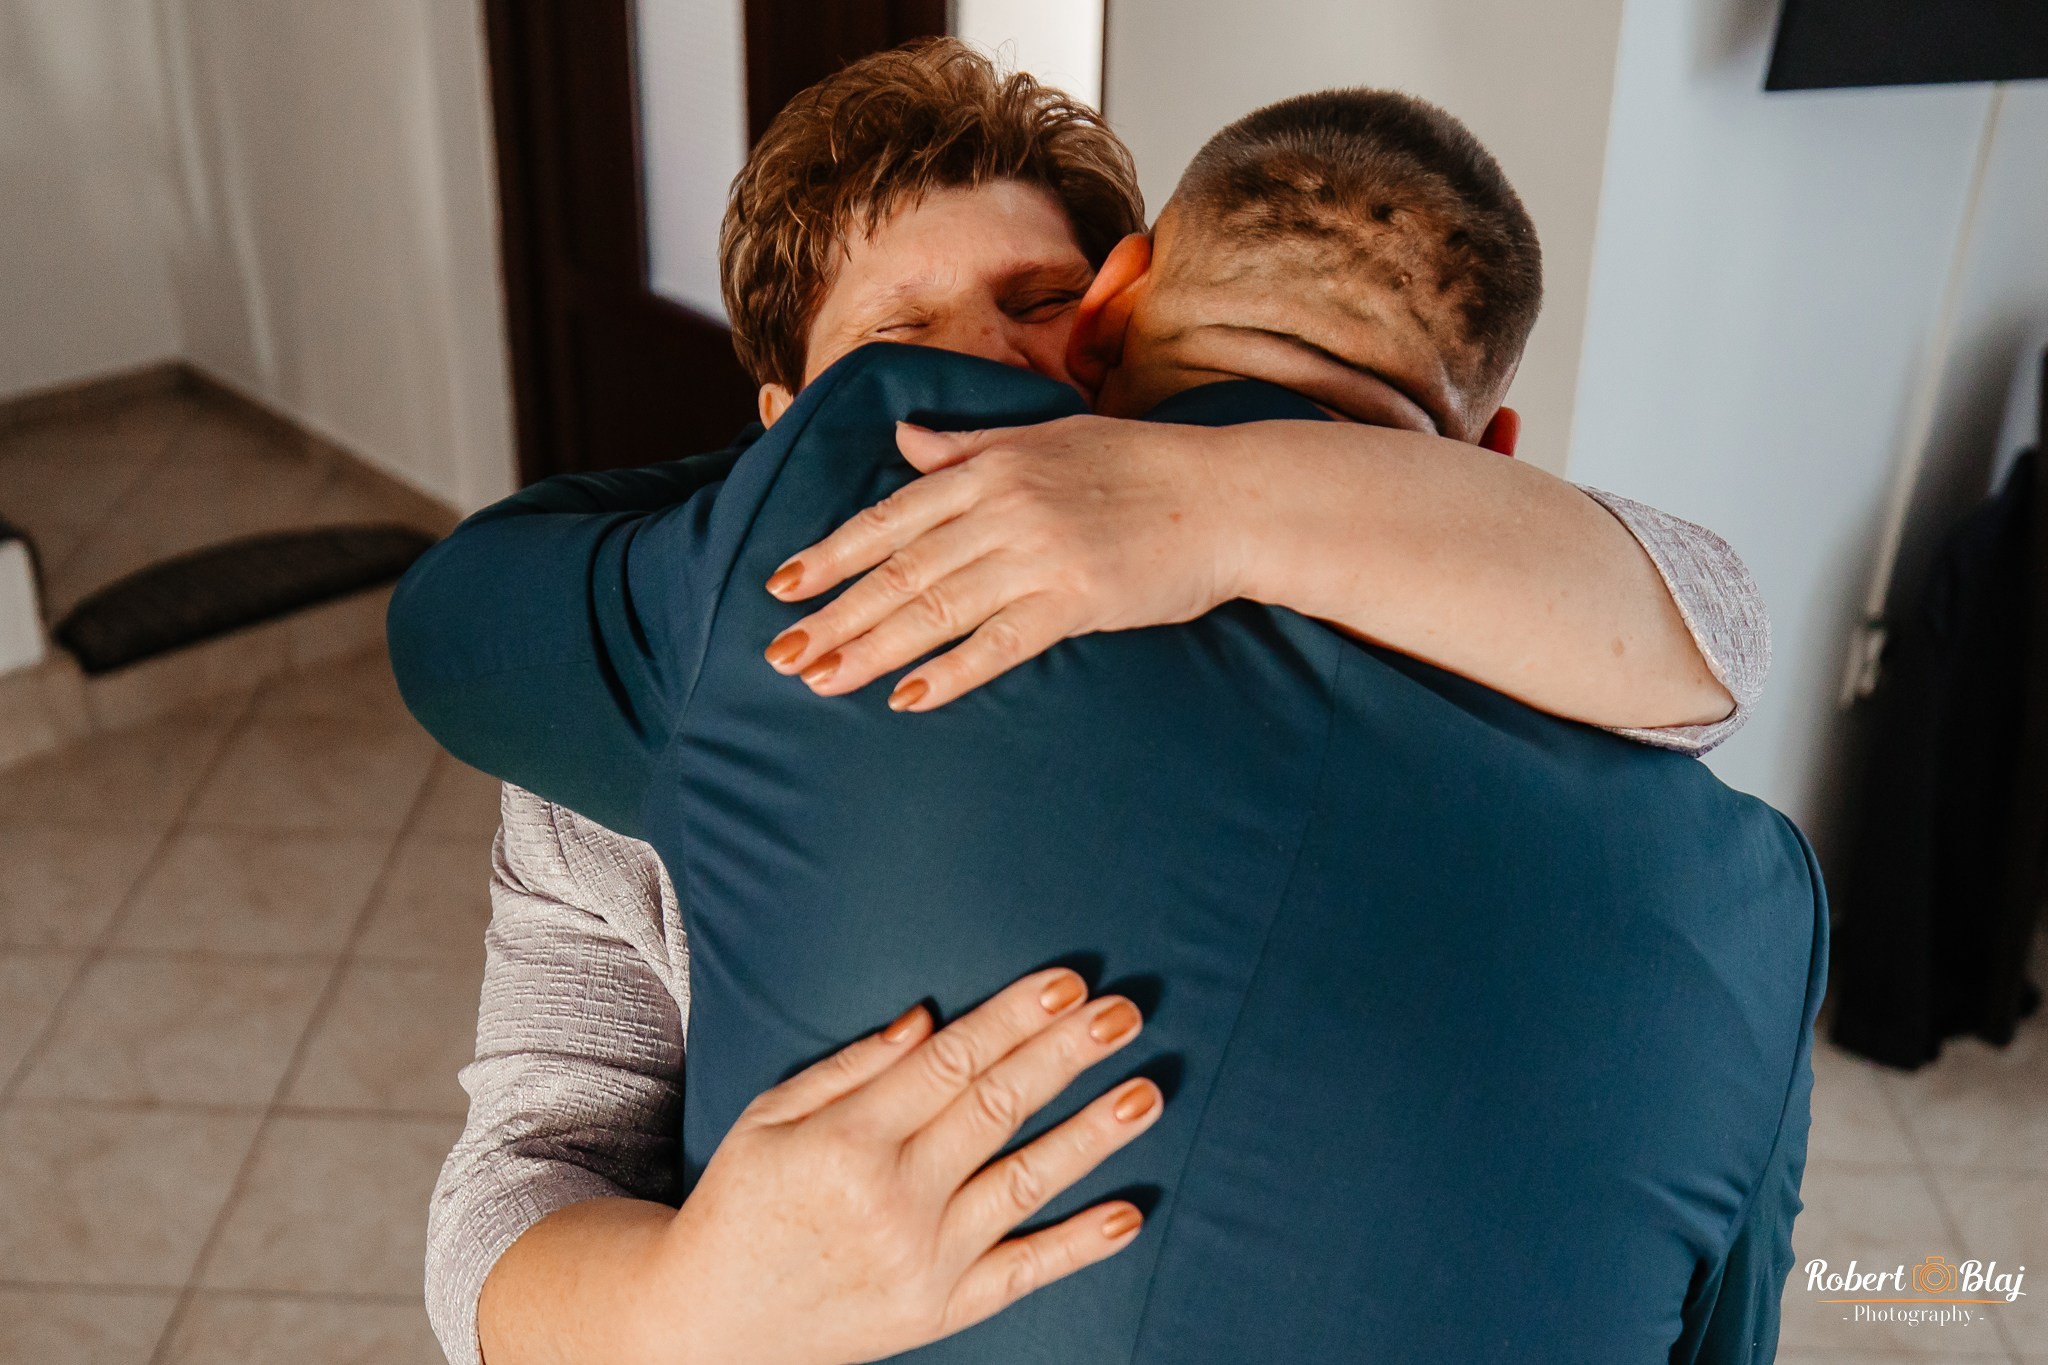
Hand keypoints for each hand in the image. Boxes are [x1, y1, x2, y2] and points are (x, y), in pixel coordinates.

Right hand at [641, 968, 1161, 1364]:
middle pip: (997, 1110)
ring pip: (1025, 1185)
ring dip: (1092, 1137)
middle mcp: (892, 1200)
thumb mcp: (770, 1119)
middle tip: (1124, 1014)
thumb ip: (851, 1068)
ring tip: (1147, 1092)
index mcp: (846, 1142)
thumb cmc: (742, 1203)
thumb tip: (929, 1019)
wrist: (710, 1322)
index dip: (1014, 1018)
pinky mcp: (939, 1312)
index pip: (951, 1064)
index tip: (1067, 983)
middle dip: (1066, 1055)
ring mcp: (922, 1262)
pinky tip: (1128, 1214)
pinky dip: (1078, 1247)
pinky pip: (1021, 1275)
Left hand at [761, 417, 1244, 710]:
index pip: (892, 515)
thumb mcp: (1046, 437)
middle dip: (836, 613)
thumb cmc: (1140, 466)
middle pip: (902, 568)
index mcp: (993, 465)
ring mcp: (1040, 553)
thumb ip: (968, 446)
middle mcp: (1005, 506)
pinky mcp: (1079, 600)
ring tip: (821, 680)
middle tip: (782, 653)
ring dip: (873, 647)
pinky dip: (951, 671)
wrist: (1229, 495)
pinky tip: (907, 697)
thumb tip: (903, 442)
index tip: (781, 585)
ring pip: (937, 606)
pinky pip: (1000, 642)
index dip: (832, 553)